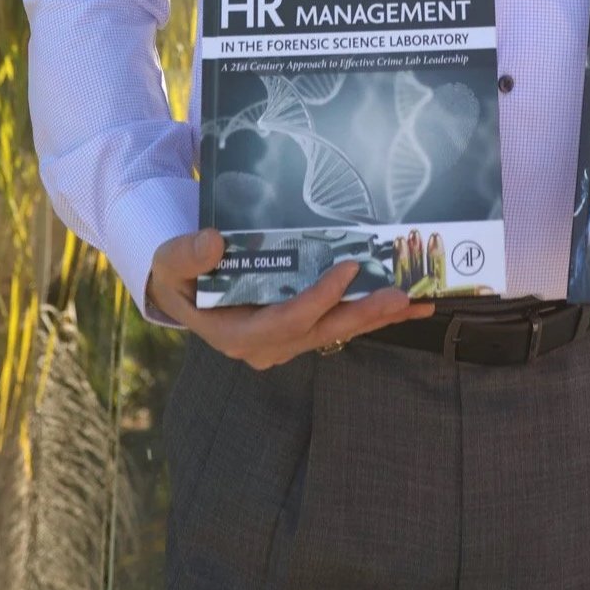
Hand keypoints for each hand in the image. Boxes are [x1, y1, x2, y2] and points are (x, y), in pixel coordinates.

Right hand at [145, 229, 435, 369]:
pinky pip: (338, 324)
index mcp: (236, 334)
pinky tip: (405, 307)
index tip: (349, 268)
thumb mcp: (170, 262)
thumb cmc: (178, 275)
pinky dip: (371, 314)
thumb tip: (212, 243)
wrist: (183, 290)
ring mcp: (285, 341)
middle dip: (363, 316)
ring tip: (419, 304)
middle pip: (322, 332)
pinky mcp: (299, 330)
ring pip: (336, 332)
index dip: (320, 298)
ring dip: (377, 318)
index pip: (286, 321)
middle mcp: (266, 345)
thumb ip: (186, 254)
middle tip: (402, 297)